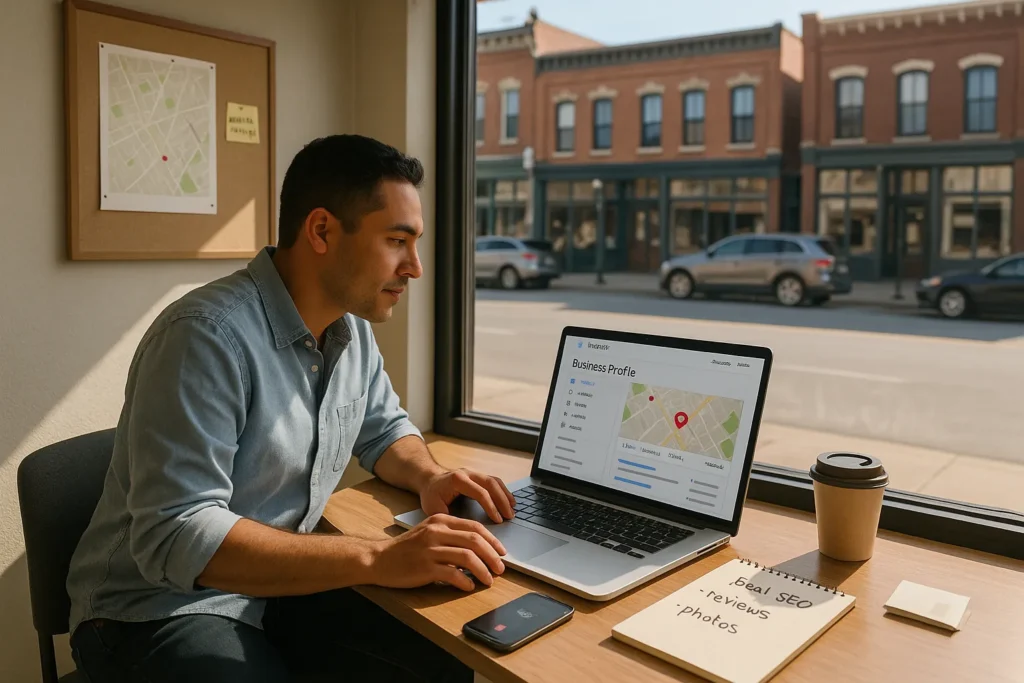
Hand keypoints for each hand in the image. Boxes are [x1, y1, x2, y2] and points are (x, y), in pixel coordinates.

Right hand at [370, 514, 506, 590]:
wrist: (379, 559)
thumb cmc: (406, 548)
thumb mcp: (429, 532)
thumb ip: (451, 535)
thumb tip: (479, 548)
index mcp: (440, 520)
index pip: (474, 527)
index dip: (492, 540)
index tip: (502, 552)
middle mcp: (436, 531)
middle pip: (475, 540)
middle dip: (492, 556)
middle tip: (501, 568)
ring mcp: (430, 549)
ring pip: (467, 557)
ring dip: (483, 570)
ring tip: (488, 580)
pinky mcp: (425, 567)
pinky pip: (453, 574)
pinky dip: (465, 581)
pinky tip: (469, 586)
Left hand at [420, 468, 515, 523]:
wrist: (428, 480)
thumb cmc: (431, 495)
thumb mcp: (433, 508)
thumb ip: (448, 518)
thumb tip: (464, 531)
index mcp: (457, 480)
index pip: (480, 493)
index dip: (491, 507)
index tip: (498, 520)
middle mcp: (467, 473)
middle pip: (491, 484)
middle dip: (502, 501)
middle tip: (510, 516)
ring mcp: (473, 472)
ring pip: (494, 481)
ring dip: (505, 495)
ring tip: (513, 509)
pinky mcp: (477, 475)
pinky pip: (493, 481)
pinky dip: (503, 490)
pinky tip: (509, 501)